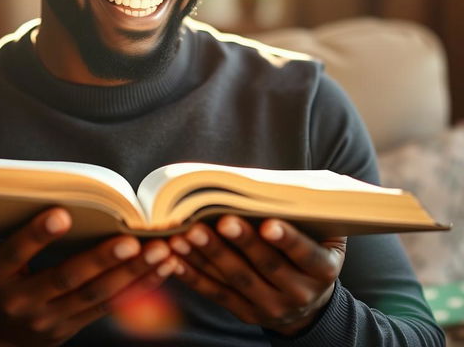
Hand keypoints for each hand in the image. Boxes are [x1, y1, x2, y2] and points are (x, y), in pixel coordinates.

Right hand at [0, 207, 177, 346]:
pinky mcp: (73, 325)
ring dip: (131, 273)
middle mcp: (24, 301)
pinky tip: (161, 268)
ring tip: (159, 251)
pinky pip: (109, 306)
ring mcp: (51, 317)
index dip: (37, 236)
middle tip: (130, 239)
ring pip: (96, 294)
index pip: (15, 254)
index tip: (62, 213)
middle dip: (101, 258)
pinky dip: (139, 287)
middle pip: (66, 278)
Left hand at [169, 217, 345, 334]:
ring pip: (236, 280)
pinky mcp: (245, 313)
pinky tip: (175, 258)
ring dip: (209, 255)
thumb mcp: (323, 236)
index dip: (288, 239)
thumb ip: (304, 215)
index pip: (306, 255)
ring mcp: (271, 307)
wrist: (309, 303)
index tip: (268, 224)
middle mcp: (299, 293)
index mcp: (323, 270)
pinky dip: (193, 275)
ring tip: (187, 234)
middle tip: (221, 220)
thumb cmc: (311, 249)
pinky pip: (216, 293)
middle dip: (242, 242)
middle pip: (267, 266)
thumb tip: (268, 186)